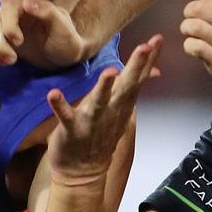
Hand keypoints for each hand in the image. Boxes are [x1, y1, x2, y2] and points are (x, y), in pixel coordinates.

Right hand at [0, 0, 90, 67]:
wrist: (64, 55)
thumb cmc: (66, 39)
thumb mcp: (63, 27)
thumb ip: (47, 13)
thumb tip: (26, 3)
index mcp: (26, 7)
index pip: (6, 9)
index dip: (8, 26)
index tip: (19, 42)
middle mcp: (10, 15)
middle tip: (13, 60)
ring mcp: (0, 26)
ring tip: (6, 62)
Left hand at [45, 35, 161, 178]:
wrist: (83, 173)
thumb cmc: (101, 134)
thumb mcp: (122, 110)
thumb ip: (133, 88)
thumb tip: (153, 70)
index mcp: (122, 104)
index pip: (139, 78)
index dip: (149, 59)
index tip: (158, 39)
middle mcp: (111, 111)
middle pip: (126, 87)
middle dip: (136, 67)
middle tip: (145, 47)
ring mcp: (92, 121)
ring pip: (99, 102)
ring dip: (104, 87)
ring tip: (110, 72)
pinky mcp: (71, 130)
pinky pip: (65, 117)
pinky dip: (60, 106)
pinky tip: (53, 94)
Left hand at [180, 0, 211, 100]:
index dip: (203, 0)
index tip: (205, 7)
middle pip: (198, 9)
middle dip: (190, 11)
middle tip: (191, 16)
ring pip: (194, 27)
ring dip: (187, 27)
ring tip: (190, 30)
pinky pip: (195, 48)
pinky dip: (190, 45)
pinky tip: (195, 46)